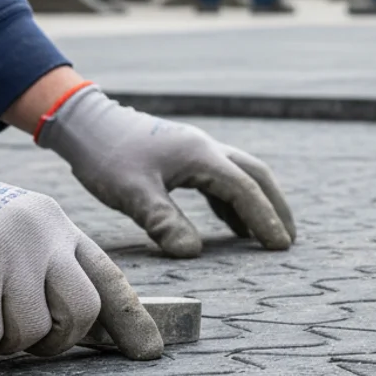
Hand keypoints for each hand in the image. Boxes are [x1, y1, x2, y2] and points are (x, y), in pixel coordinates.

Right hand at [0, 126, 159, 358]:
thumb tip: (72, 324)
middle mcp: (42, 235)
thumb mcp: (9, 229)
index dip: (129, 319)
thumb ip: (40, 265)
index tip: (147, 349)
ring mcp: (7, 251)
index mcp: (56, 225)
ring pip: (28, 333)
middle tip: (15, 337)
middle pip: (81, 312)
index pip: (107, 276)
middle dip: (54, 341)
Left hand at [38, 85, 295, 257]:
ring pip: (241, 174)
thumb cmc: (107, 156)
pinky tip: (232, 222)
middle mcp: (206, 148)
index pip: (244, 189)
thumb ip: (165, 222)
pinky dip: (234, 200)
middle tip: (288, 238)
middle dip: (276, 206)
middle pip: (256, 175)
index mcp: (201, 156)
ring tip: (266, 234)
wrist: (86, 124)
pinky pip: (222, 177)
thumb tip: (193, 252)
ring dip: (257, 202)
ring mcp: (196, 149)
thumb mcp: (134, 193)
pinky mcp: (184, 155)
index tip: (279, 246)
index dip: (264, 218)